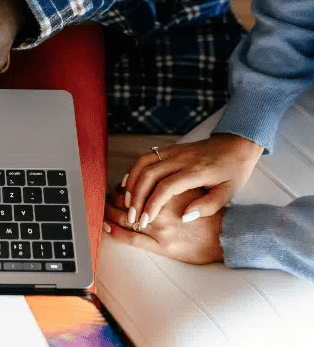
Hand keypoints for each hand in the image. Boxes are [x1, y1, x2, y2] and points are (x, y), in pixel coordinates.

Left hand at [104, 188, 224, 264]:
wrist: (227, 237)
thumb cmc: (211, 213)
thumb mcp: (195, 191)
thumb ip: (173, 185)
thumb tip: (150, 180)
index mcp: (170, 194)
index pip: (138, 186)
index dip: (124, 186)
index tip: (118, 186)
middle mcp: (163, 211)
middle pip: (128, 201)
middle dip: (112, 198)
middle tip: (104, 195)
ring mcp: (161, 230)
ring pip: (126, 218)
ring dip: (110, 212)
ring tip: (103, 208)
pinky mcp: (162, 246)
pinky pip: (132, 239)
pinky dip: (116, 232)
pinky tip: (107, 227)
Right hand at [122, 134, 262, 228]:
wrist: (236, 144)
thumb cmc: (233, 171)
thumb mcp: (229, 192)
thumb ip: (207, 206)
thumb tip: (184, 217)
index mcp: (196, 171)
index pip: (166, 187)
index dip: (152, 204)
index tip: (145, 220)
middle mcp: (181, 158)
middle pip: (148, 175)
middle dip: (136, 198)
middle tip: (132, 216)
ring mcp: (173, 150)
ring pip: (142, 164)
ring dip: (132, 184)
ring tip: (128, 202)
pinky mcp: (169, 148)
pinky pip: (145, 158)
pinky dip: (134, 172)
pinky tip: (131, 185)